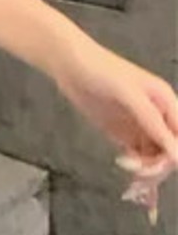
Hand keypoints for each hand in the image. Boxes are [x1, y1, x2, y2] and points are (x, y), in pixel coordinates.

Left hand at [54, 41, 177, 225]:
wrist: (68, 63)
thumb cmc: (101, 70)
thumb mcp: (128, 93)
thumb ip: (152, 121)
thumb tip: (175, 153)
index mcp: (166, 102)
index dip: (174, 154)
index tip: (158, 165)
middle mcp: (158, 116)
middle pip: (171, 150)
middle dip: (158, 164)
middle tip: (136, 170)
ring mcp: (141, 126)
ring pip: (156, 156)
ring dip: (147, 169)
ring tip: (127, 169)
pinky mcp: (124, 134)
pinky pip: (139, 157)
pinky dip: (137, 167)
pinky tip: (127, 170)